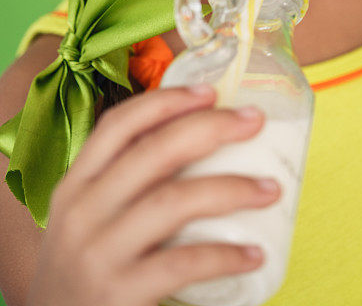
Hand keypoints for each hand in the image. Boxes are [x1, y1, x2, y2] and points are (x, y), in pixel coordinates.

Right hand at [26, 85, 279, 305]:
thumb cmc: (86, 266)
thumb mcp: (88, 216)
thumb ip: (125, 181)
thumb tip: (199, 137)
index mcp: (75, 183)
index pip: (118, 125)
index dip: (166, 101)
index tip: (210, 91)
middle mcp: (81, 212)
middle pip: (153, 152)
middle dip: (211, 128)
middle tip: (255, 121)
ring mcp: (98, 253)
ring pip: (173, 202)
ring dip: (230, 189)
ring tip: (271, 189)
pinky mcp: (119, 294)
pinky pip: (183, 263)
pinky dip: (224, 255)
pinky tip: (254, 252)